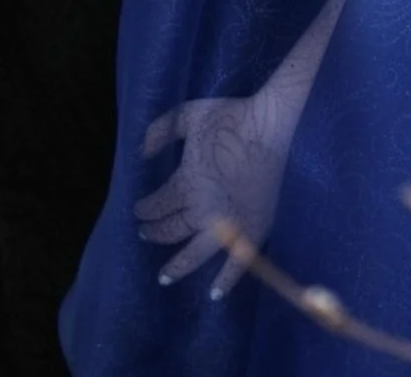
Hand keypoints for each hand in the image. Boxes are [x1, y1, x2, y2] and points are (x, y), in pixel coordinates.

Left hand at [132, 78, 304, 295]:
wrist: (271, 124)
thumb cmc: (231, 116)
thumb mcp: (188, 115)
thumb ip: (159, 131)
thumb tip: (140, 153)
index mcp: (185, 183)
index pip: (157, 205)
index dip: (145, 210)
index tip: (139, 212)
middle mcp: (202, 209)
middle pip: (172, 230)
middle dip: (155, 233)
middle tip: (146, 235)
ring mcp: (228, 223)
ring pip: (195, 254)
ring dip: (177, 266)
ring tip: (164, 277)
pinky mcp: (253, 228)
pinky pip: (237, 263)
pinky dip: (225, 281)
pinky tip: (213, 295)